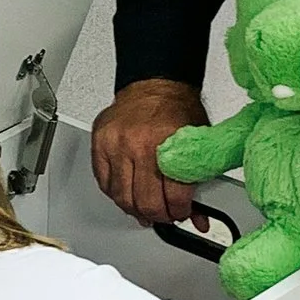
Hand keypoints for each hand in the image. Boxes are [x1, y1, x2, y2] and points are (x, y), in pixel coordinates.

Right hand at [91, 79, 205, 226]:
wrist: (155, 84)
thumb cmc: (177, 109)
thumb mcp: (198, 143)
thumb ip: (198, 179)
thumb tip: (200, 215)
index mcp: (168, 143)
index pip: (174, 195)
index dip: (181, 211)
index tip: (183, 212)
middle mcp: (139, 144)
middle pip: (146, 202)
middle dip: (160, 216)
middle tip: (165, 215)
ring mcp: (115, 145)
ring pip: (122, 198)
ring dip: (137, 210)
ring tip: (147, 208)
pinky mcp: (99, 144)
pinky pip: (104, 184)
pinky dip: (117, 195)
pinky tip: (129, 195)